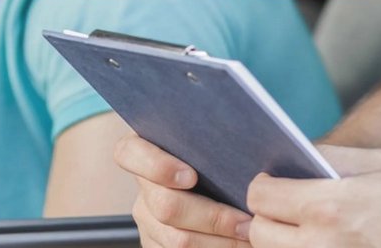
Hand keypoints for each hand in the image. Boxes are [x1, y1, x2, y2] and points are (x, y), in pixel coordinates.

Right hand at [114, 134, 254, 246]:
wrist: (224, 195)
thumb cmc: (221, 162)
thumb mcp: (212, 147)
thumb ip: (214, 143)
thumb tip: (247, 149)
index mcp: (146, 152)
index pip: (130, 153)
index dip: (157, 165)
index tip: (191, 176)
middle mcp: (143, 188)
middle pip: (165, 205)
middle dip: (212, 216)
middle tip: (246, 221)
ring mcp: (148, 221)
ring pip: (177, 239)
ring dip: (220, 241)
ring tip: (250, 235)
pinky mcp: (156, 246)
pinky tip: (238, 244)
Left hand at [244, 146, 380, 247]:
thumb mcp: (378, 162)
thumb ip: (331, 156)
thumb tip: (296, 155)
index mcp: (328, 206)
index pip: (261, 197)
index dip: (261, 185)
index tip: (272, 181)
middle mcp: (322, 242)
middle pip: (260, 233)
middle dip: (264, 216)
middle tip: (283, 206)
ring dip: (282, 239)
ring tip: (301, 225)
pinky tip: (320, 239)